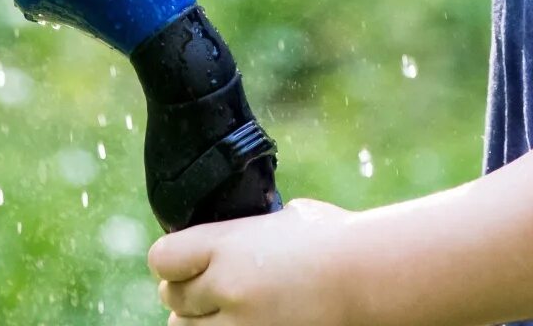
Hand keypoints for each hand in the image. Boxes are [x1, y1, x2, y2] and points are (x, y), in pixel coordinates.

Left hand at [148, 199, 360, 325]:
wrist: (370, 279)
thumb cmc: (337, 239)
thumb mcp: (286, 217)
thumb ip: (249, 231)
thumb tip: (237, 234)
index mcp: (226, 245)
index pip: (162, 259)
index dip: (173, 259)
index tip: (184, 260)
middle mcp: (224, 288)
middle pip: (172, 298)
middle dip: (186, 292)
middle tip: (208, 289)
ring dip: (199, 321)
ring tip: (224, 311)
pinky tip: (244, 321)